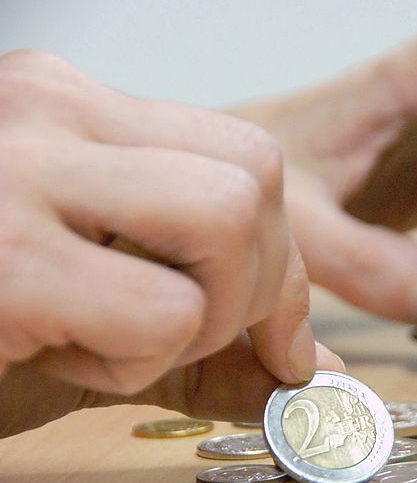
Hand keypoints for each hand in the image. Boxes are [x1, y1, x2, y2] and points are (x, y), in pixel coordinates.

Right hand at [0, 50, 341, 436]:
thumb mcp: (106, 321)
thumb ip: (215, 344)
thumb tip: (319, 373)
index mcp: (75, 110)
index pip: (251, 163)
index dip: (284, 265)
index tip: (272, 336)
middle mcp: (47, 109)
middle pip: (255, 182)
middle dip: (255, 290)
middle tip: (182, 335)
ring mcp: (18, 167)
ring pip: (227, 222)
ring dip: (199, 320)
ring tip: (110, 339)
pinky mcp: (2, 255)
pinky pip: (165, 313)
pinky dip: (131, 363)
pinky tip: (54, 354)